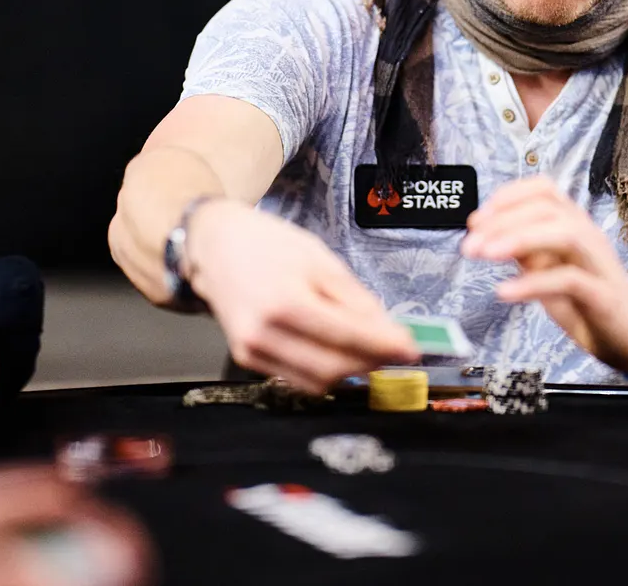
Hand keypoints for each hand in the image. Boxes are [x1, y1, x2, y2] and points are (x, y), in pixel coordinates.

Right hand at [186, 199, 418, 393]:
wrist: (215, 247)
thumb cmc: (268, 245)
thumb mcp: (319, 258)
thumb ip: (354, 298)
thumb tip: (388, 330)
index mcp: (284, 301)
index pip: (346, 337)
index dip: (384, 346)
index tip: (412, 349)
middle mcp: (263, 333)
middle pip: (333, 367)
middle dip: (371, 362)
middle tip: (395, 349)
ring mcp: (252, 351)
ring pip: (317, 382)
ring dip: (350, 371)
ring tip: (368, 348)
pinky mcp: (246, 360)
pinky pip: (296, 378)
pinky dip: (324, 370)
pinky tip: (336, 351)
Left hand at [462, 177, 627, 376]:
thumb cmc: (588, 301)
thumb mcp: (548, 270)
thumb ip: (524, 251)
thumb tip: (486, 235)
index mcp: (574, 225)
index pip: (544, 190)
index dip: (507, 196)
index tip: (476, 219)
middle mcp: (588, 236)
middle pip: (548, 208)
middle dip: (502, 220)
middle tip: (469, 245)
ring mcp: (598, 264)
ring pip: (564, 232)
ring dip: (518, 238)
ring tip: (484, 254)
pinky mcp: (604, 296)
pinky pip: (569, 280)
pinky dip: (532, 283)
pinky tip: (504, 291)